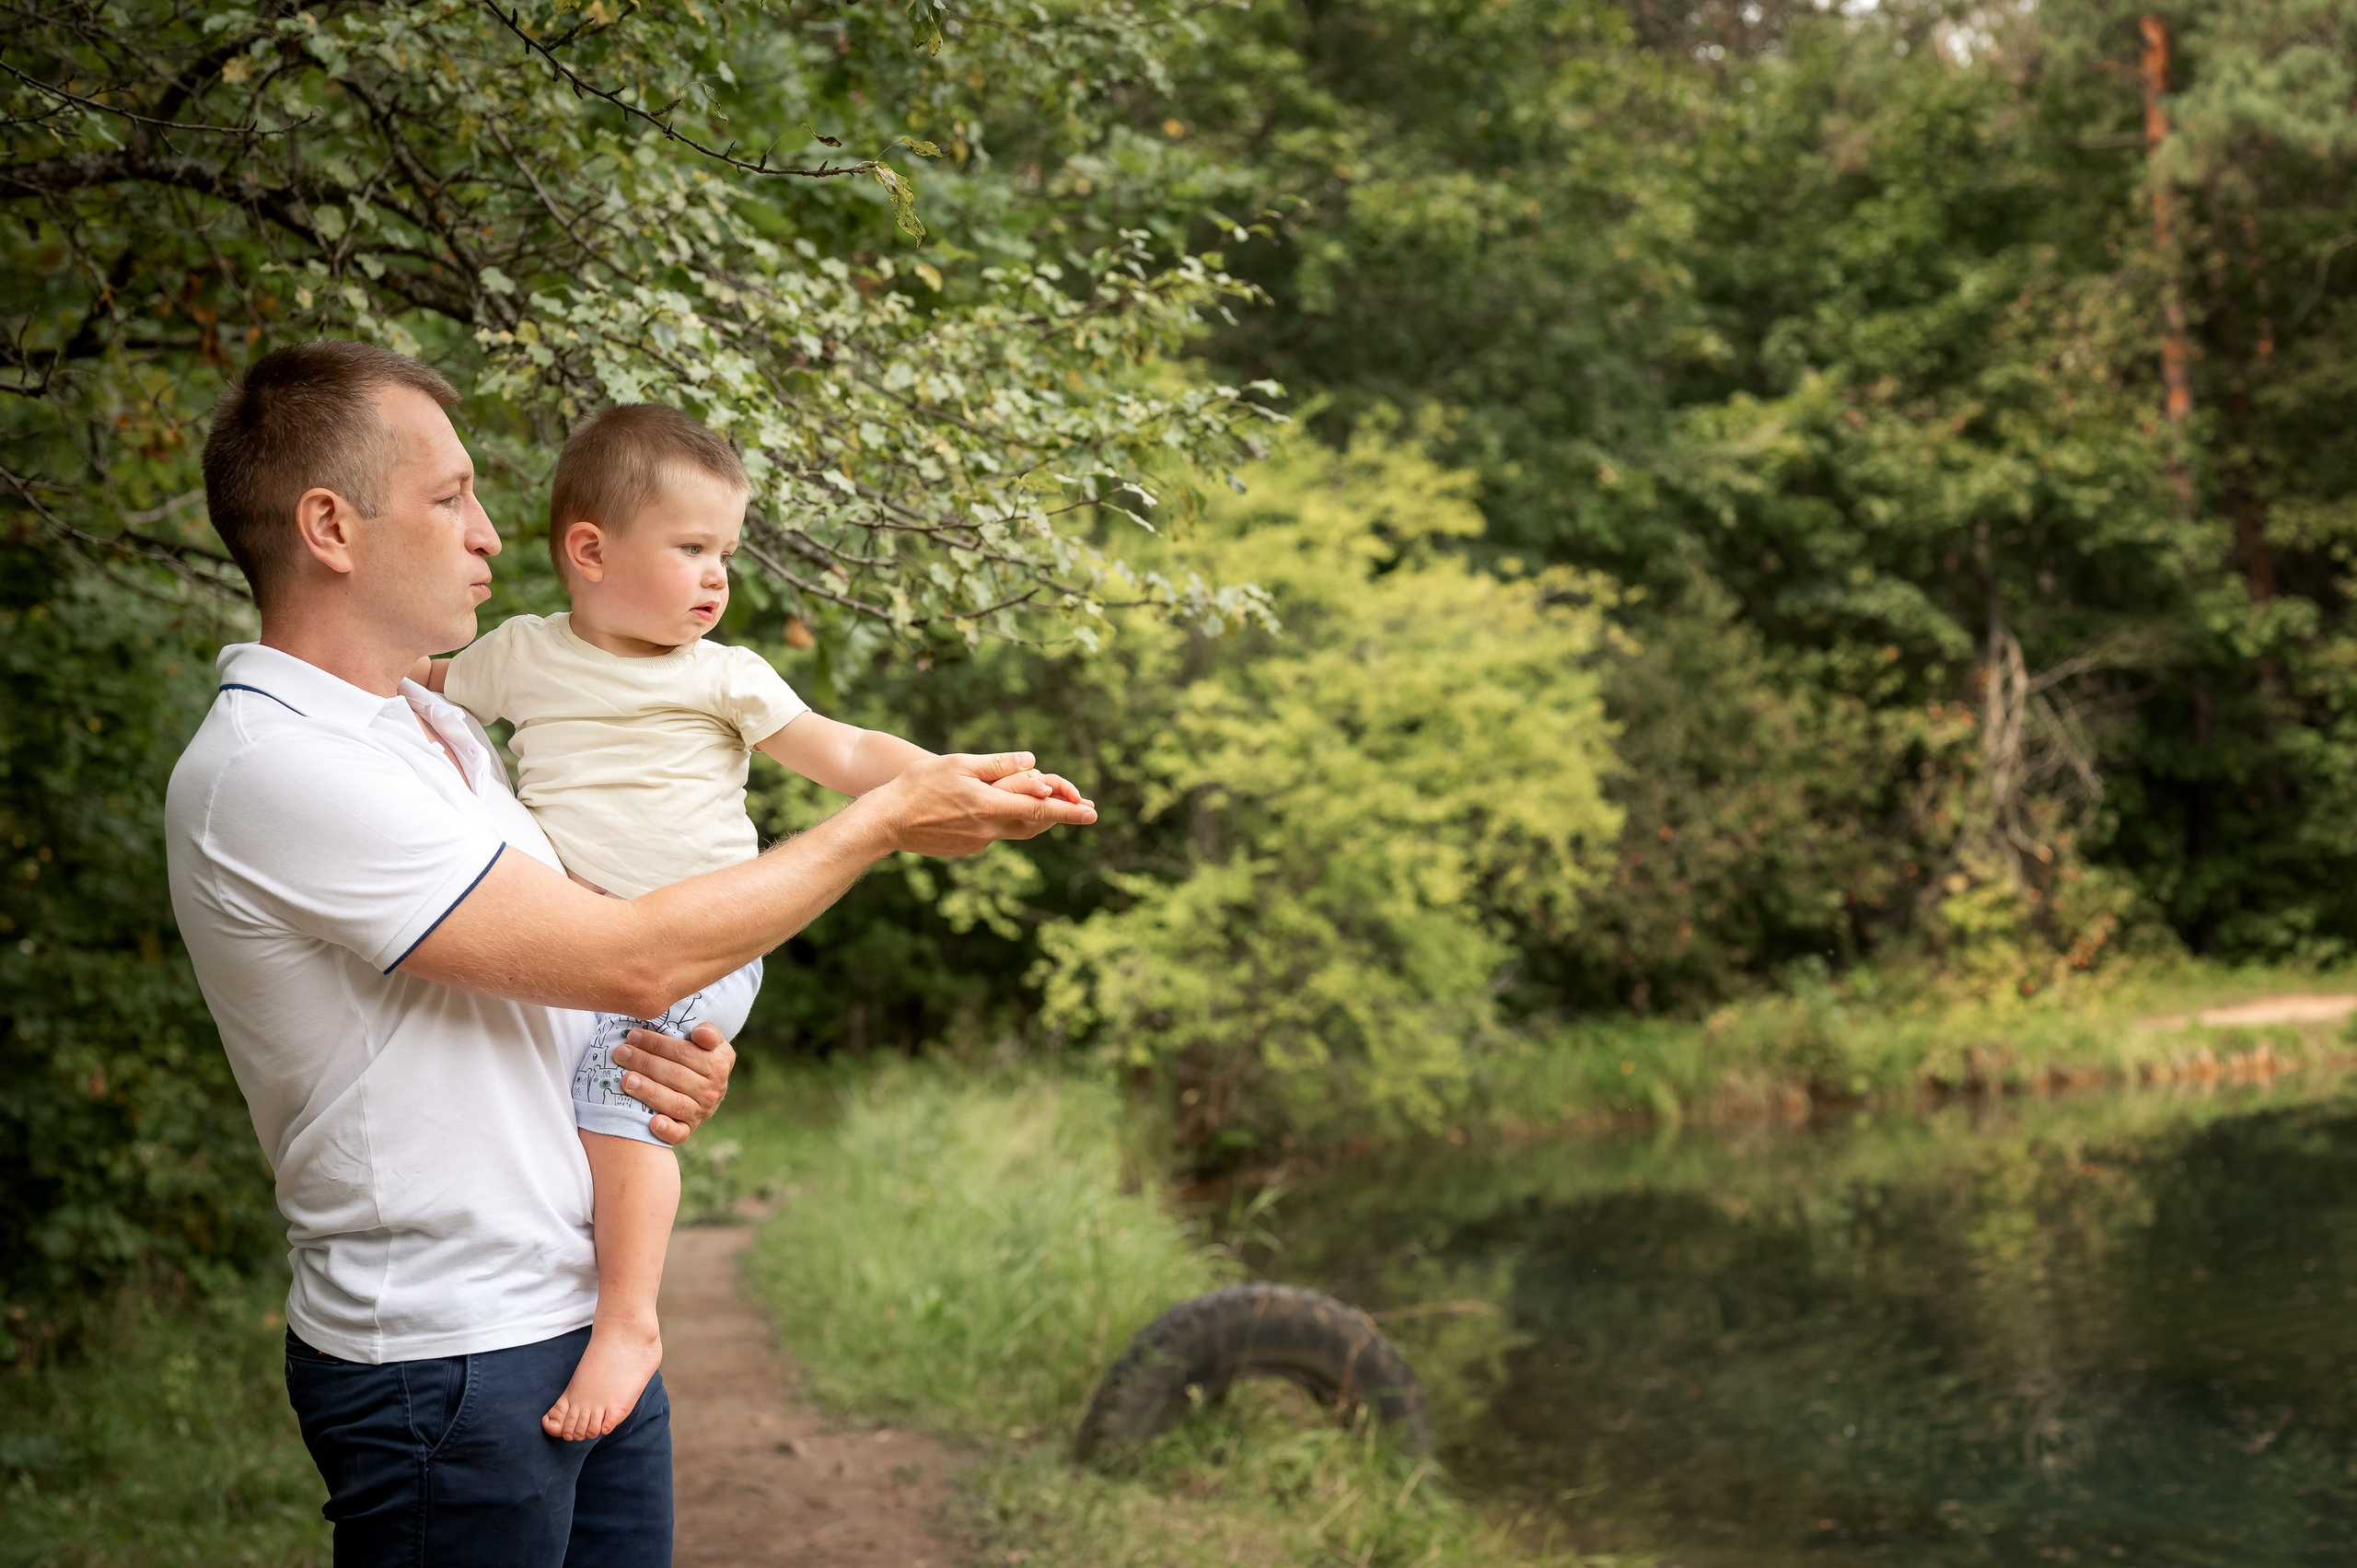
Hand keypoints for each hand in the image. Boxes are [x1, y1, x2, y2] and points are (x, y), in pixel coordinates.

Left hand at [610, 1021, 736, 1143]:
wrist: (706, 1087)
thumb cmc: (699, 1056)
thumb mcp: (712, 1040)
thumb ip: (709, 1032)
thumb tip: (700, 1033)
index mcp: (719, 1064)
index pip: (685, 1053)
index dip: (658, 1044)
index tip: (633, 1036)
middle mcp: (713, 1090)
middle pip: (676, 1076)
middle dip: (645, 1063)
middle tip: (621, 1054)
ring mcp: (701, 1112)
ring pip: (675, 1102)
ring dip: (649, 1091)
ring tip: (626, 1080)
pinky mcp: (688, 1129)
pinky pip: (679, 1133)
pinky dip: (667, 1130)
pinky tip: (652, 1123)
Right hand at [869, 751, 1097, 856]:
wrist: (887, 821)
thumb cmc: (918, 786)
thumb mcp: (959, 764)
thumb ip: (998, 765)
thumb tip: (1032, 762)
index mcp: (990, 807)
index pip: (1039, 810)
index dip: (1068, 812)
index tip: (1092, 813)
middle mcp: (988, 830)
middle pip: (1034, 824)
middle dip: (1058, 815)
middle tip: (1081, 806)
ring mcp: (978, 843)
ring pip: (1015, 829)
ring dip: (1033, 817)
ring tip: (1046, 803)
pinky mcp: (966, 848)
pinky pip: (995, 832)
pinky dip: (1005, 819)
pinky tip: (997, 806)